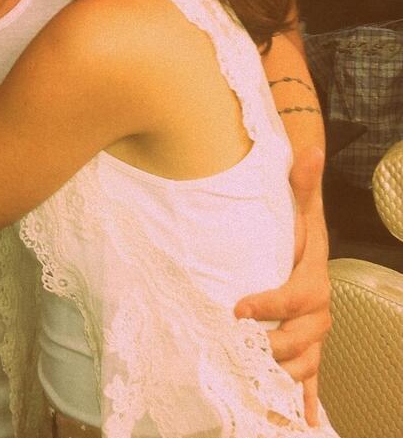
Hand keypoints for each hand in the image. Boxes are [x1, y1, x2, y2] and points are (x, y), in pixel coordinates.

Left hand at [234, 146, 329, 425]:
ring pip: (305, 362)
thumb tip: (308, 147)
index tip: (238, 308)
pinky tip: (300, 424)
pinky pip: (310, 381)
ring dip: (282, 376)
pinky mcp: (306, 350)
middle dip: (273, 345)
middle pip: (304, 337)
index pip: (297, 296)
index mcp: (312, 276)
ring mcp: (314, 334)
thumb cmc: (295, 226)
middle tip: (239, 347)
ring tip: (256, 385)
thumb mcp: (298, 204)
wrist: (304, 246)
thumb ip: (301, 181)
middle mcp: (318, 311)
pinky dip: (305, 403)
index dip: (270, 305)